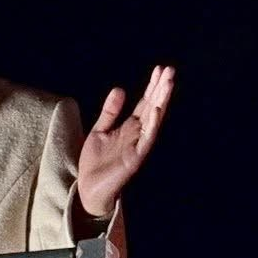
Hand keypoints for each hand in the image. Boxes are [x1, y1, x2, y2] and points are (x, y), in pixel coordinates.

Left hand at [78, 65, 174, 217]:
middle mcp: (138, 134)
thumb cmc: (95, 163)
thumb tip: (120, 89)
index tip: (160, 69)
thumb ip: (110, 112)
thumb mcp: (99, 130)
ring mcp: (138, 145)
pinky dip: (152, 123)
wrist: (88, 188)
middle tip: (170, 70)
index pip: (144, 102)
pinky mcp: (136, 157)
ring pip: (154, 119)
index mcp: (130, 127)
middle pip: (152, 106)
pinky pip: (147, 138)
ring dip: (162, 101)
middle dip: (161, 89)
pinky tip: (157, 108)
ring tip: (168, 83)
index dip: (152, 86)